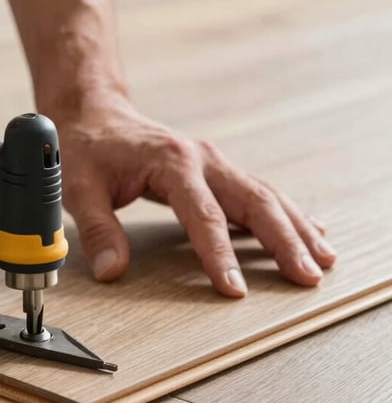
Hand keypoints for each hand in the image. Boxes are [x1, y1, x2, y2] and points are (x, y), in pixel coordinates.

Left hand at [53, 94, 336, 295]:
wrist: (95, 114)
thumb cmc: (87, 148)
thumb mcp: (80, 188)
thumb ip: (98, 230)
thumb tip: (112, 271)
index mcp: (171, 161)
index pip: (203, 214)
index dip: (219, 254)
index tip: (234, 288)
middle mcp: (201, 158)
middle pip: (253, 200)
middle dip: (283, 240)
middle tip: (307, 275)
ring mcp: (212, 162)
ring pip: (264, 195)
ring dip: (295, 227)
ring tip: (322, 260)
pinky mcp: (214, 170)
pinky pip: (257, 192)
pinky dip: (284, 214)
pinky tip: (308, 232)